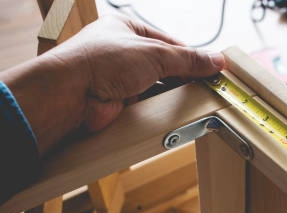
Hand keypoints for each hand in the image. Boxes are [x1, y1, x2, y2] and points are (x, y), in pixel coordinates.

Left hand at [0, 14, 224, 154]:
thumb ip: (187, 59)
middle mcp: (121, 52)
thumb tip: (215, 60)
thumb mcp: (155, 54)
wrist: (71, 93)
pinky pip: (145, 104)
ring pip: (155, 86)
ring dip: (170, 94)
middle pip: (164, 66)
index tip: (211, 68)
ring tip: (191, 99)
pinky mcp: (116, 102)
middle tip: (205, 86)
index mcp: (127, 28)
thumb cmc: (101, 60)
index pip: (169, 42)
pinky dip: (158, 107)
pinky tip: (171, 110)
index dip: (191, 56)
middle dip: (182, 77)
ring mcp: (117, 78)